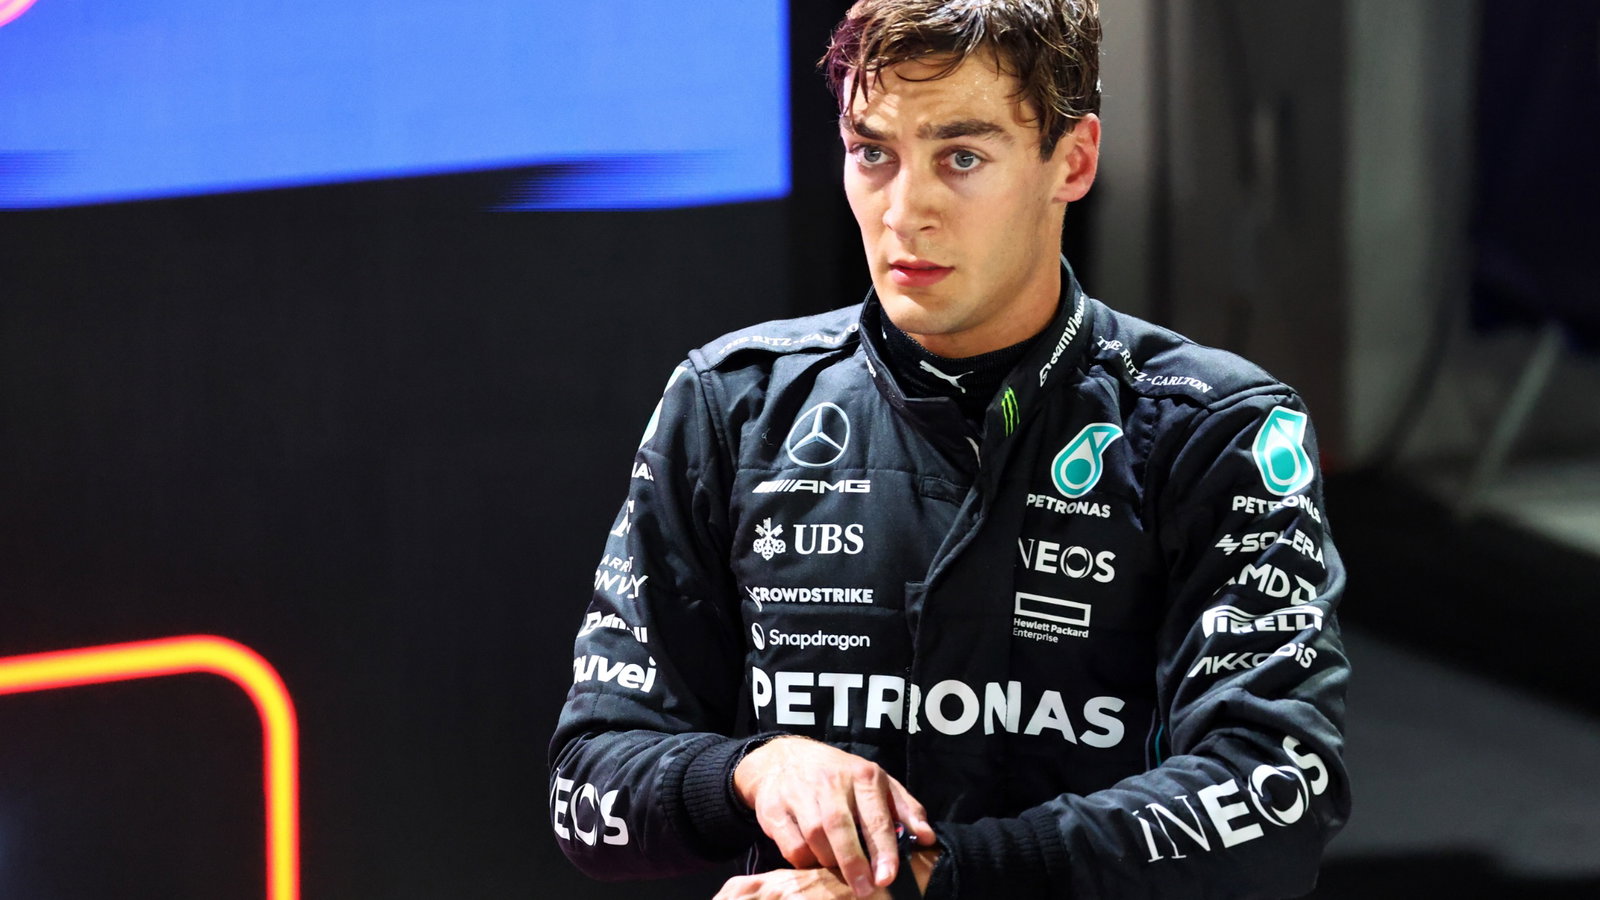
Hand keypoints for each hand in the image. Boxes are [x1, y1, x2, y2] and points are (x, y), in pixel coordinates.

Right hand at [733, 737, 934, 897]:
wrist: (783, 758)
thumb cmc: (839, 775)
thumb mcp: (875, 782)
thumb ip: (904, 809)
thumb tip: (927, 837)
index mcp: (862, 775)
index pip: (874, 816)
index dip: (883, 849)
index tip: (888, 876)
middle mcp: (830, 782)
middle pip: (840, 828)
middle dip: (853, 863)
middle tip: (864, 890)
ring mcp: (799, 794)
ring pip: (814, 839)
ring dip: (829, 862)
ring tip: (840, 870)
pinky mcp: (774, 810)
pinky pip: (791, 846)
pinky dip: (804, 860)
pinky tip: (814, 859)